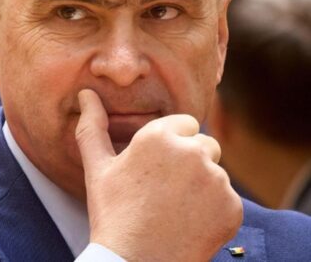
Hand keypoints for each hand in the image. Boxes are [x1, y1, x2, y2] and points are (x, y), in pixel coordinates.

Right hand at [75, 89, 241, 261]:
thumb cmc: (112, 213)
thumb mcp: (97, 168)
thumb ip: (92, 126)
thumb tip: (86, 93)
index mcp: (159, 136)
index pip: (184, 124)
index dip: (171, 144)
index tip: (157, 168)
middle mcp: (192, 151)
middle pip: (204, 145)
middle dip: (190, 161)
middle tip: (166, 189)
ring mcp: (215, 180)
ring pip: (216, 172)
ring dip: (202, 185)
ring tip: (176, 208)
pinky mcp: (231, 206)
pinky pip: (227, 198)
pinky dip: (214, 210)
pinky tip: (189, 223)